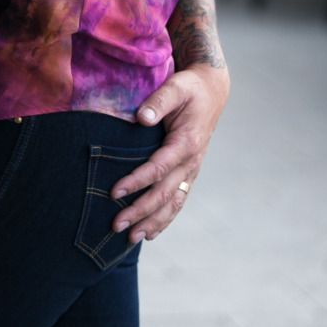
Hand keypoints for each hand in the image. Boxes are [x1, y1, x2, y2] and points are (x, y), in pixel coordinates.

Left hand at [109, 62, 229, 243]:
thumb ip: (159, 101)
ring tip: (131, 239)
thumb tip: (141, 117)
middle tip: (116, 225)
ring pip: (173, 203)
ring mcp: (192, 170)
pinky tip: (150, 233)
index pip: (158, 168)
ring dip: (152, 222)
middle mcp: (191, 161)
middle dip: (140, 211)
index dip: (137, 181)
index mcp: (186, 142)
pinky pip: (178, 200)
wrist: (212, 92)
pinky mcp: (189, 172)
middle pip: (164, 193)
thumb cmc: (189, 88)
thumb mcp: (175, 87)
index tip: (114, 192)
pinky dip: (165, 219)